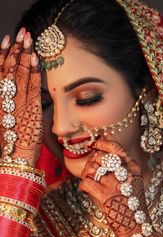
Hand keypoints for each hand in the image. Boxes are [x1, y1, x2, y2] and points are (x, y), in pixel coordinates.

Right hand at [0, 28, 41, 166]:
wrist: (17, 155)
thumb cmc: (11, 139)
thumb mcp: (4, 118)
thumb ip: (7, 101)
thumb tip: (12, 88)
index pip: (0, 71)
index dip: (3, 54)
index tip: (7, 40)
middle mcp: (7, 97)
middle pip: (10, 68)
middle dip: (16, 49)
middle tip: (21, 33)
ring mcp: (19, 101)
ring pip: (21, 74)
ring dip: (25, 55)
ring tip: (29, 39)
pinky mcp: (32, 108)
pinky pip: (33, 86)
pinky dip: (35, 72)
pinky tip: (37, 59)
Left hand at [80, 139, 157, 236]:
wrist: (137, 227)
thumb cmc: (132, 205)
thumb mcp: (134, 182)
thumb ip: (122, 169)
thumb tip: (99, 157)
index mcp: (133, 168)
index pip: (116, 148)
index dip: (102, 144)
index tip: (93, 144)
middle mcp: (125, 173)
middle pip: (100, 157)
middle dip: (92, 162)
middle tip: (91, 170)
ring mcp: (115, 184)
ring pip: (92, 168)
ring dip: (86, 173)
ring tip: (89, 180)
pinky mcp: (105, 196)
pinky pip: (86, 182)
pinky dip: (83, 185)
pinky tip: (86, 189)